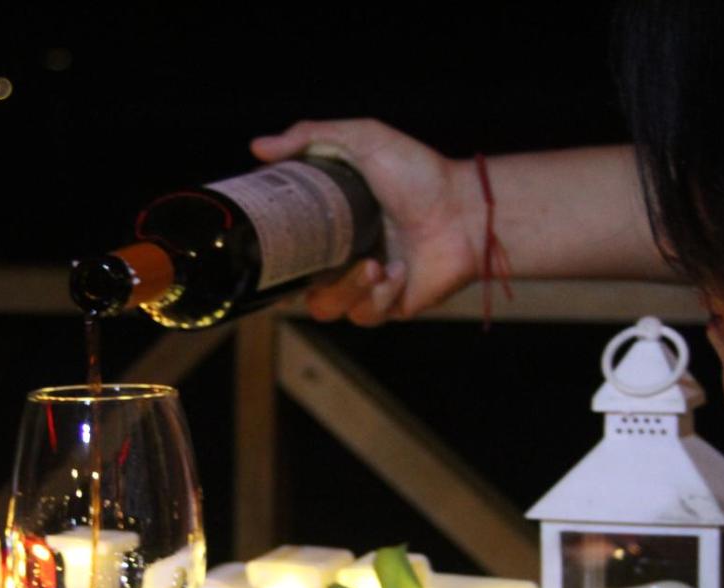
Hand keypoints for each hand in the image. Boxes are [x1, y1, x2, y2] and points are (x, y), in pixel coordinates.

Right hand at [251, 119, 478, 325]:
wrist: (465, 211)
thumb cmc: (420, 174)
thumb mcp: (363, 139)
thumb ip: (310, 135)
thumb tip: (258, 147)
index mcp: (329, 223)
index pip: (285, 246)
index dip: (271, 252)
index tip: (266, 245)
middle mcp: (342, 255)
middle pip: (294, 287)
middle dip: (300, 280)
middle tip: (318, 262)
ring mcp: (364, 284)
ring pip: (326, 307)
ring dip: (345, 289)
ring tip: (373, 266)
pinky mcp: (387, 306)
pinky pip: (363, 315)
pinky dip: (380, 295)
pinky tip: (400, 272)